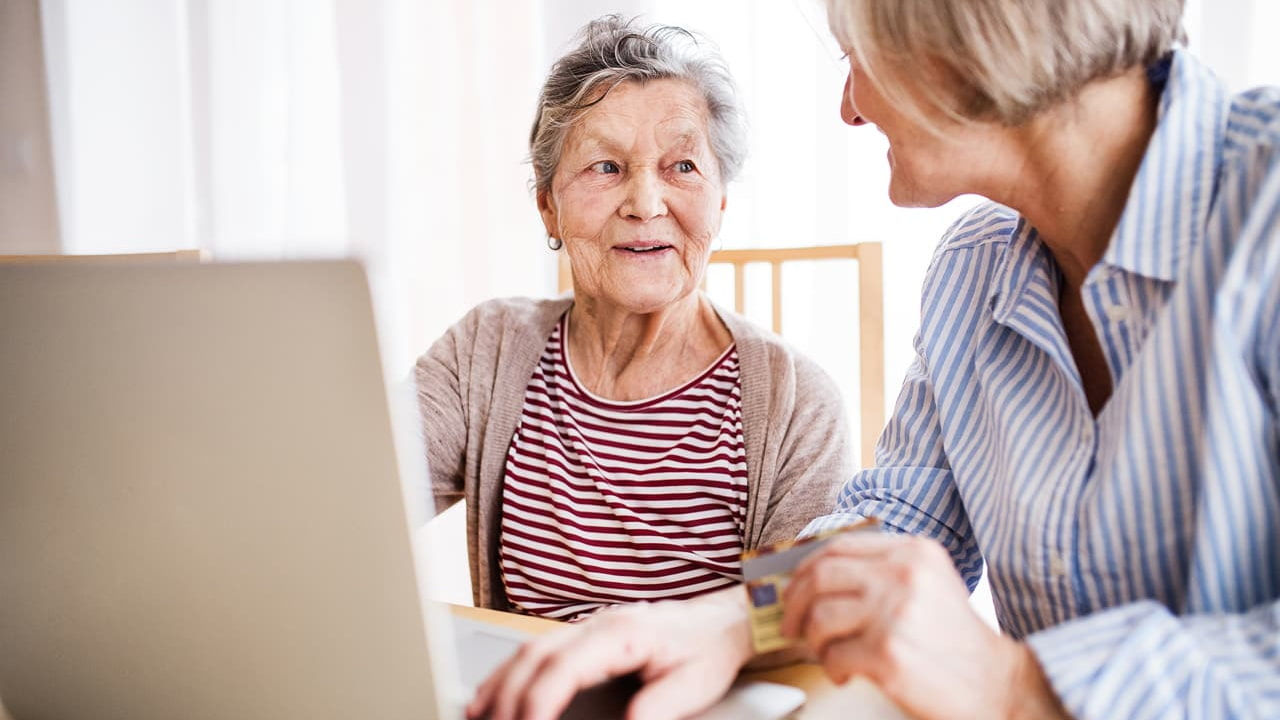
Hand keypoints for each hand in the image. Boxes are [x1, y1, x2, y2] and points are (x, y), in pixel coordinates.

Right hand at [467, 586, 754, 719]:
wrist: (720, 620)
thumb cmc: (707, 650)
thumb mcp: (694, 685)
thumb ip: (658, 707)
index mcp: (623, 634)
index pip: (565, 666)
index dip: (538, 699)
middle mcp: (598, 624)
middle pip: (535, 657)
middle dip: (507, 697)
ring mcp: (587, 626)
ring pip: (528, 650)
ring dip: (499, 684)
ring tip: (476, 715)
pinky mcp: (584, 635)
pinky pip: (536, 651)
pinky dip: (509, 674)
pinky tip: (494, 694)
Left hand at [780, 532, 1068, 719]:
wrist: (997, 684)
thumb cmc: (955, 640)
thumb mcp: (929, 583)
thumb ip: (883, 570)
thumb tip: (814, 574)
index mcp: (913, 551)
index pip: (838, 546)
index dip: (805, 567)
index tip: (793, 588)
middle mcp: (903, 574)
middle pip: (820, 576)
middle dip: (795, 602)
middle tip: (791, 624)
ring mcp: (895, 612)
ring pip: (821, 617)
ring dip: (814, 640)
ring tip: (827, 653)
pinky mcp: (887, 652)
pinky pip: (834, 655)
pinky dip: (831, 667)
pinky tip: (845, 673)